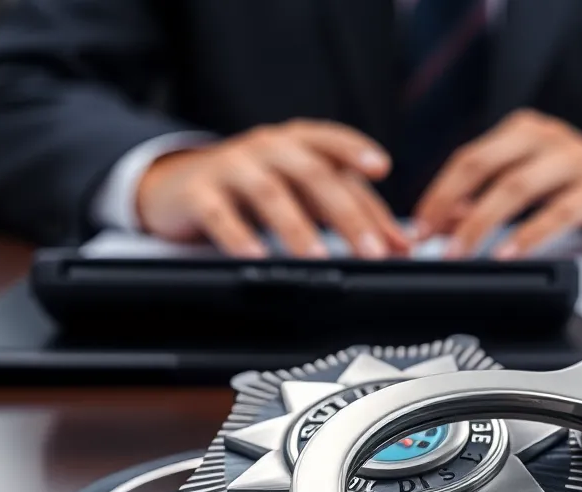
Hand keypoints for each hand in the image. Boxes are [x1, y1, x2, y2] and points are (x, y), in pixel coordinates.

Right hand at [136, 119, 409, 257]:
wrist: (179, 185)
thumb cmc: (257, 188)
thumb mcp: (307, 193)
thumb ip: (356, 212)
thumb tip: (402, 244)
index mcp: (298, 141)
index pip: (332, 143)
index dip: (356, 151)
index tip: (381, 167)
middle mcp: (267, 148)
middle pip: (312, 174)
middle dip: (346, 214)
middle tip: (371, 251)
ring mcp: (231, 167)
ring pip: (269, 194)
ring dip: (297, 228)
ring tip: (319, 258)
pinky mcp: (198, 194)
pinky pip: (219, 214)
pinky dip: (238, 236)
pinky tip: (255, 257)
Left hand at [413, 109, 581, 258]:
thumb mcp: (534, 188)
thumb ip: (490, 199)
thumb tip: (446, 221)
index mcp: (523, 132)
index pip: (467, 159)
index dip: (437, 193)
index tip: (418, 227)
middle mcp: (546, 137)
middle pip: (482, 166)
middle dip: (448, 206)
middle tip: (429, 241)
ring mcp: (574, 159)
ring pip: (514, 188)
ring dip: (478, 223)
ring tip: (459, 254)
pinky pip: (556, 212)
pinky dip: (527, 236)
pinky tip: (507, 255)